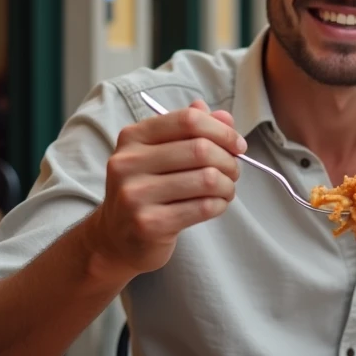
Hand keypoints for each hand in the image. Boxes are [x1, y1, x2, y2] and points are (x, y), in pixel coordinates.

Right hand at [88, 100, 245, 278]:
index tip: (238, 145)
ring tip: (226, 190)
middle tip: (234, 172)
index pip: (188, 120)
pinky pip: (203, 207)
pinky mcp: (148, 224)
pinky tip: (216, 205)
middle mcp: (128, 162)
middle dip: (229, 161)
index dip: (222, 131)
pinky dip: (219, 205)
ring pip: (207, 179)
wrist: (117, 237)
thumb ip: (192, 131)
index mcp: (133, 137)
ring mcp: (135, 194)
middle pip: (201, 149)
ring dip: (227, 185)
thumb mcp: (162, 153)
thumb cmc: (148, 189)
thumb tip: (224, 117)